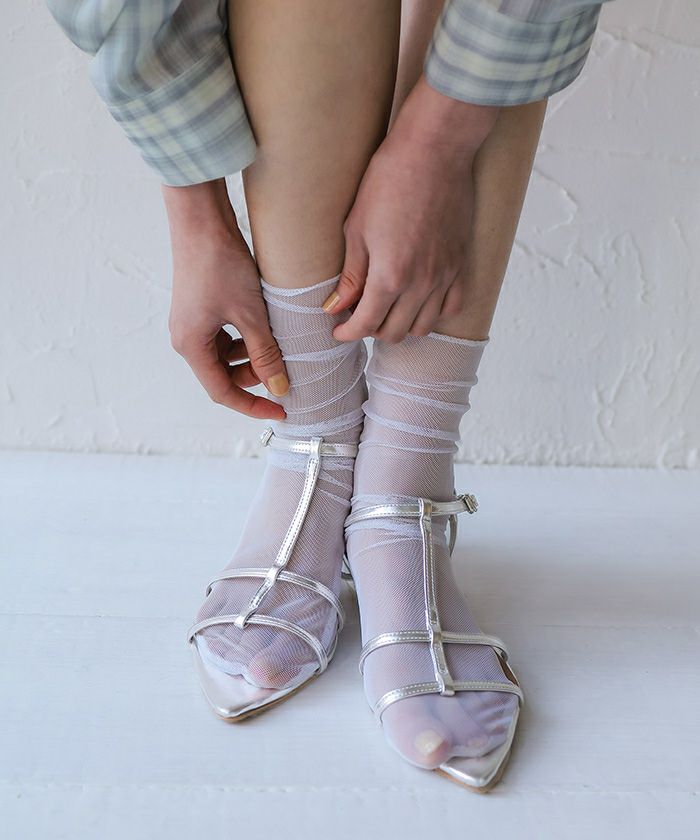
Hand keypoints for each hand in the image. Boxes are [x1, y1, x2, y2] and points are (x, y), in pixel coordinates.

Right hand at [164, 180, 287, 419]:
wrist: (201, 219)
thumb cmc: (221, 264)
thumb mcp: (250, 315)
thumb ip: (265, 354)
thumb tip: (279, 388)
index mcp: (191, 346)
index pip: (223, 393)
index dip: (254, 405)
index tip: (281, 411)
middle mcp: (186, 339)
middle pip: (223, 375)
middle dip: (255, 376)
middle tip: (284, 366)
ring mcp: (191, 323)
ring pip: (226, 356)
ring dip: (251, 356)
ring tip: (276, 341)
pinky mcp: (199, 308)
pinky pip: (224, 337)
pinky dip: (245, 338)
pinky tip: (264, 324)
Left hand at [325, 76, 498, 342]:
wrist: (435, 151)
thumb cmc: (390, 181)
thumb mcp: (356, 228)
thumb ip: (351, 275)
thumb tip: (336, 307)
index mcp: (390, 276)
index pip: (366, 324)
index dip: (347, 332)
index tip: (338, 329)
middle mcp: (420, 284)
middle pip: (394, 332)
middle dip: (370, 329)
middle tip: (358, 314)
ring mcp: (445, 277)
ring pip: (422, 327)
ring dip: (401, 325)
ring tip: (386, 309)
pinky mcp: (461, 265)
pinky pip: (451, 308)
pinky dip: (432, 313)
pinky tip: (418, 301)